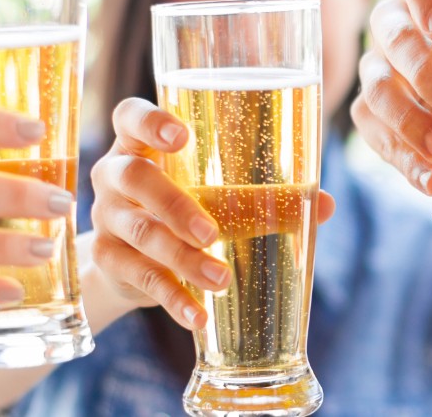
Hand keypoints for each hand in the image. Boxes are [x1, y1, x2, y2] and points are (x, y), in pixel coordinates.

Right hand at [88, 98, 335, 330]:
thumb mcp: (217, 194)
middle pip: (133, 177)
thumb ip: (266, 195)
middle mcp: (115, 174)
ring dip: (182, 258)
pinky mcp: (106, 258)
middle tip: (210, 231)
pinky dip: (173, 297)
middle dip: (173, 204)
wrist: (134, 259)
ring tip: (221, 278)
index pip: (130, 116)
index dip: (150, 121)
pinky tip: (199, 315)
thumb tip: (325, 204)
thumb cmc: (185, 205)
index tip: (182, 135)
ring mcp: (106, 216)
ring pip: (139, 232)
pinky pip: (138, 277)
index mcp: (141, 142)